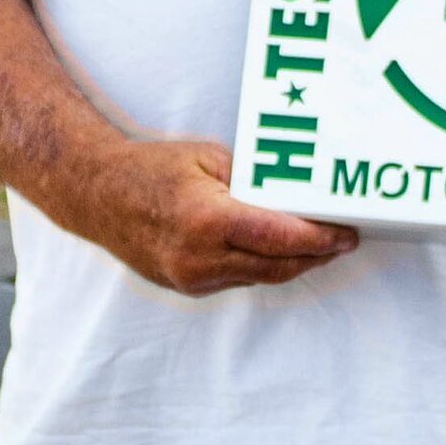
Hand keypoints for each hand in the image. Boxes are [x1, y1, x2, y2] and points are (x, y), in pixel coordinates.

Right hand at [84, 137, 355, 295]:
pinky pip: (238, 279)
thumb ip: (252, 183)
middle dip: (317, 255)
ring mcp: (192, 277)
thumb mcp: (208, 158)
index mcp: (208, 220)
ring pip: (262, 277)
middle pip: (279, 266)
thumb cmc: (152, 169)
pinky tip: (280, 252)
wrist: (98, 197)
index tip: (348, 234)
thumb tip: (295, 199)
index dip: (321, 239)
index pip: (281, 239)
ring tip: (320, 246)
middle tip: (344, 240)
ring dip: (293, 264)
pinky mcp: (188, 286)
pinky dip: (263, 266)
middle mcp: (201, 257)